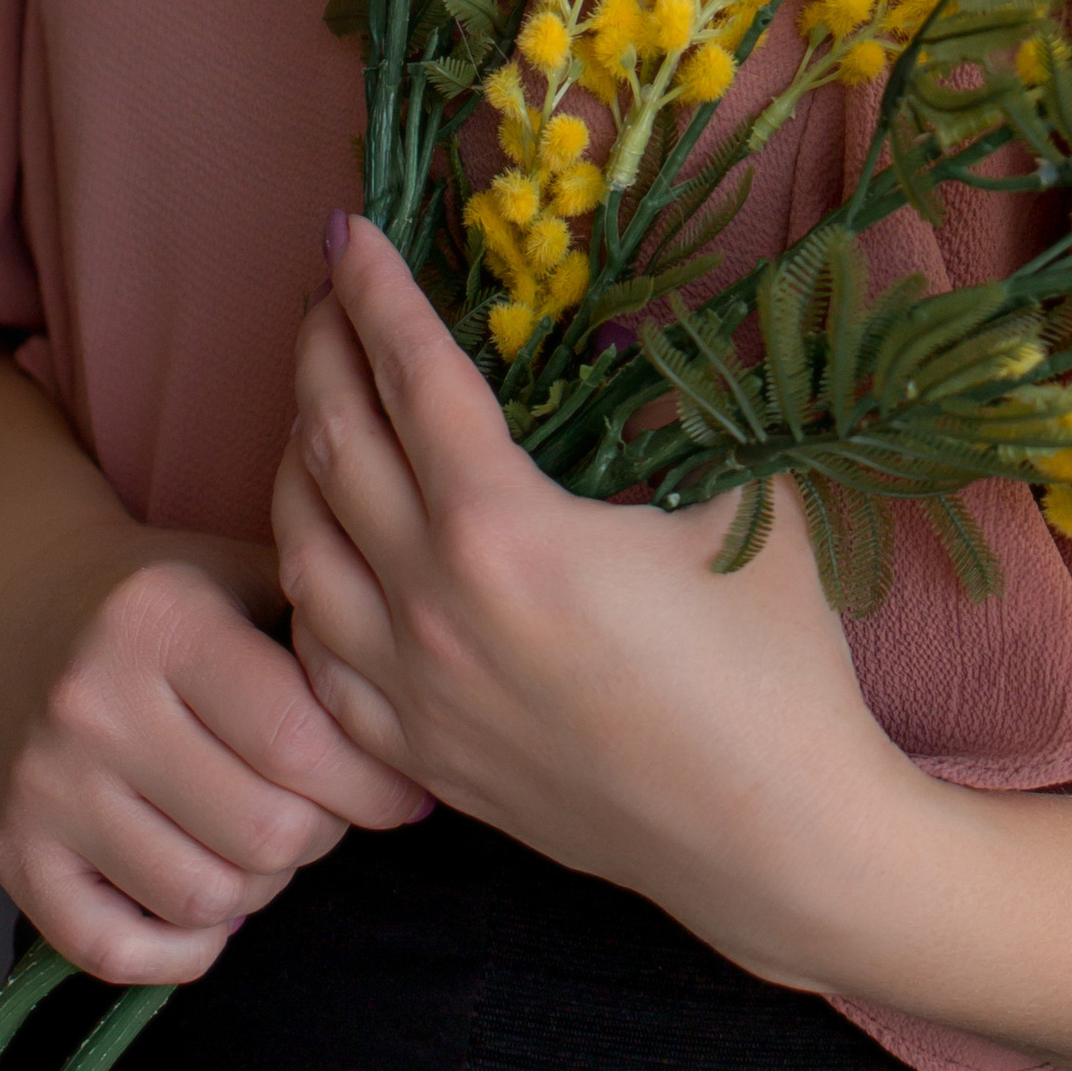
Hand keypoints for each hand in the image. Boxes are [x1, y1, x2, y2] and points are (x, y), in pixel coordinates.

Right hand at [0, 527, 431, 986]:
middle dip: (325, 834)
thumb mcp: (249, 574)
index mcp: (162, 620)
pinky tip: (212, 907)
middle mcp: (92, 704)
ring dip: (263, 887)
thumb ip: (329, 635)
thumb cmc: (173, 599)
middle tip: (331, 811)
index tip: (408, 791)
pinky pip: (115, 952)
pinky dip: (183, 950)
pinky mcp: (10, 854)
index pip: (300, 740)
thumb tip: (422, 731)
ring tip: (268, 840)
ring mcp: (44, 786)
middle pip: (263, 831)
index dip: (375, 783)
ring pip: (204, 899)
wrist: (22, 610)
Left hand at [273, 220, 908, 978]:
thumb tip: (622, 330)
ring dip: (297, 454)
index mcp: (507, 529)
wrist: (773, 836)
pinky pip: (316, 649)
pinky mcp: (416, 754)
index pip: (412, 377)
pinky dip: (305, 576)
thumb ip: (673, 404)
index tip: (352, 233)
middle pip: (335, 447)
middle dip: (320, 352)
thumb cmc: (774, 660)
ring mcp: (411, 690)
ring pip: (300, 548)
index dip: (377, 294)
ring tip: (317, 400)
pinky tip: (320, 544)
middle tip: (324, 295)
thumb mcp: (736, 498)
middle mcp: (433, 605)